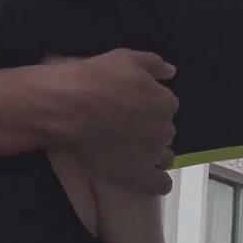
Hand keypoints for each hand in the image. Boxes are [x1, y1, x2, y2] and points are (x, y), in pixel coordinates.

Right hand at [50, 50, 178, 194]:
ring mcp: (154, 153)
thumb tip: (172, 71)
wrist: (70, 106)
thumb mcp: (126, 58)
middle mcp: (164, 128)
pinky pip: (161, 184)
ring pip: (164, 155)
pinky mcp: (140, 175)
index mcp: (164, 102)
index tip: (134, 106)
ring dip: (154, 153)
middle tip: (127, 126)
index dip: (151, 105)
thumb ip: (154, 64)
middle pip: (164, 130)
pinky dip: (158, 182)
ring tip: (131, 150)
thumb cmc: (96, 78)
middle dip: (151, 128)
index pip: (167, 105)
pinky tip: (147, 176)